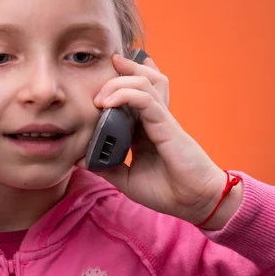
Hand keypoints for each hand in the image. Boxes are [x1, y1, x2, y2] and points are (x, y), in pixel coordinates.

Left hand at [76, 53, 238, 226]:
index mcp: (145, 129)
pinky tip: (108, 103)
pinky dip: (125, 95)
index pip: (136, 94)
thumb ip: (106, 168)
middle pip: (143, 79)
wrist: (194, 202)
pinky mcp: (166, 125)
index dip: (122, 80)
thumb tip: (80, 159)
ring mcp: (161, 119)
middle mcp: (154, 119)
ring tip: (100, 96)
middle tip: (97, 84)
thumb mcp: (127, 179)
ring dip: (118, 82)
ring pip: (143, 83)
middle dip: (120, 73)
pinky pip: (146, 100)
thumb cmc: (166, 191)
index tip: (101, 77)